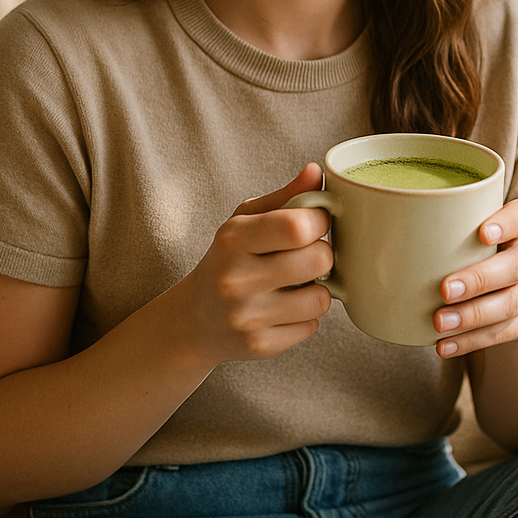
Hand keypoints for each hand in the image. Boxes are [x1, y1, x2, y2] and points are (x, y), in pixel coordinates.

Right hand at [180, 163, 332, 364]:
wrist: (195, 319)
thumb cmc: (229, 258)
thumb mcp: (246, 220)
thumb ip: (286, 196)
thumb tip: (316, 171)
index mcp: (233, 239)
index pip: (297, 225)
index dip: (320, 220)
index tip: (314, 221)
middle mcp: (235, 279)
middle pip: (318, 260)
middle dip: (322, 253)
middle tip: (307, 253)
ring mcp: (246, 317)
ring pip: (321, 298)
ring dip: (318, 288)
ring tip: (296, 283)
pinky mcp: (259, 347)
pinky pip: (312, 326)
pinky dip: (306, 316)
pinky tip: (284, 308)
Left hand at [433, 197, 517, 358]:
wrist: (508, 290)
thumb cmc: (473, 251)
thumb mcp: (467, 234)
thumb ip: (442, 227)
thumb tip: (377, 232)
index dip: (507, 223)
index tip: (481, 233)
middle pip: (517, 265)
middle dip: (479, 279)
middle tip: (444, 289)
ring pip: (511, 303)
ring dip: (472, 315)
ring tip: (439, 322)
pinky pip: (504, 333)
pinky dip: (471, 340)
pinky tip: (444, 344)